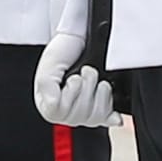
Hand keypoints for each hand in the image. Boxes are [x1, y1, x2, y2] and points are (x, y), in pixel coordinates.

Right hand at [30, 11, 113, 128]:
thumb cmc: (63, 52)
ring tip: (97, 80)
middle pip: (80, 116)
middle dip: (86, 88)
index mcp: (49, 105)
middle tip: (84, 73)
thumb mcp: (48, 65)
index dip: (70, 93)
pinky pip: (109, 120)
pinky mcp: (102, 109)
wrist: (81, 40)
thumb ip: (46, 85)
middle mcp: (67, 112)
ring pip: (96, 117)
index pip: (59, 112)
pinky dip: (112, 116)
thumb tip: (53, 104)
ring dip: (100, 93)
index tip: (72, 78)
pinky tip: (114, 115)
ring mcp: (85, 112)